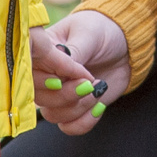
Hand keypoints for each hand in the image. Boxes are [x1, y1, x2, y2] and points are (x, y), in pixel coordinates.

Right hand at [30, 12, 130, 135]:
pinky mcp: (75, 107)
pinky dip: (85, 121)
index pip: (30, 73)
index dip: (49, 79)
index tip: (73, 74)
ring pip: (53, 115)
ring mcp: (58, 93)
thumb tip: (60, 72)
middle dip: (67, 95)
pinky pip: (69, 127)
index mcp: (41, 53)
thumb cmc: (103, 30)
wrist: (126, 44)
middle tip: (89, 82)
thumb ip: (73, 53)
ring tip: (97, 89)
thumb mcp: (88, 34)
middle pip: (40, 98)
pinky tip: (99, 106)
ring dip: (79, 107)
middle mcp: (46, 75)